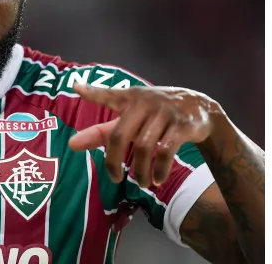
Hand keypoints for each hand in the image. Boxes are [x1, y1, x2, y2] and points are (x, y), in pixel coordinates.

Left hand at [68, 84, 223, 187]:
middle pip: (120, 135)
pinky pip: (166, 151)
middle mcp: (145, 103)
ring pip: (143, 147)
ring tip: (142, 183)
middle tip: (114, 179)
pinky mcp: (183, 125)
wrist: (200, 108)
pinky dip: (160, 170)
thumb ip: (101, 132)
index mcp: (129, 98)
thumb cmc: (154, 114)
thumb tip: (71, 145)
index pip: (108, 95)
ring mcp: (165, 113)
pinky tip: (158, 180)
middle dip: (113, 162)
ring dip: (140, 171)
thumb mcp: (129, 118)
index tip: (77, 88)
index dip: (93, 93)